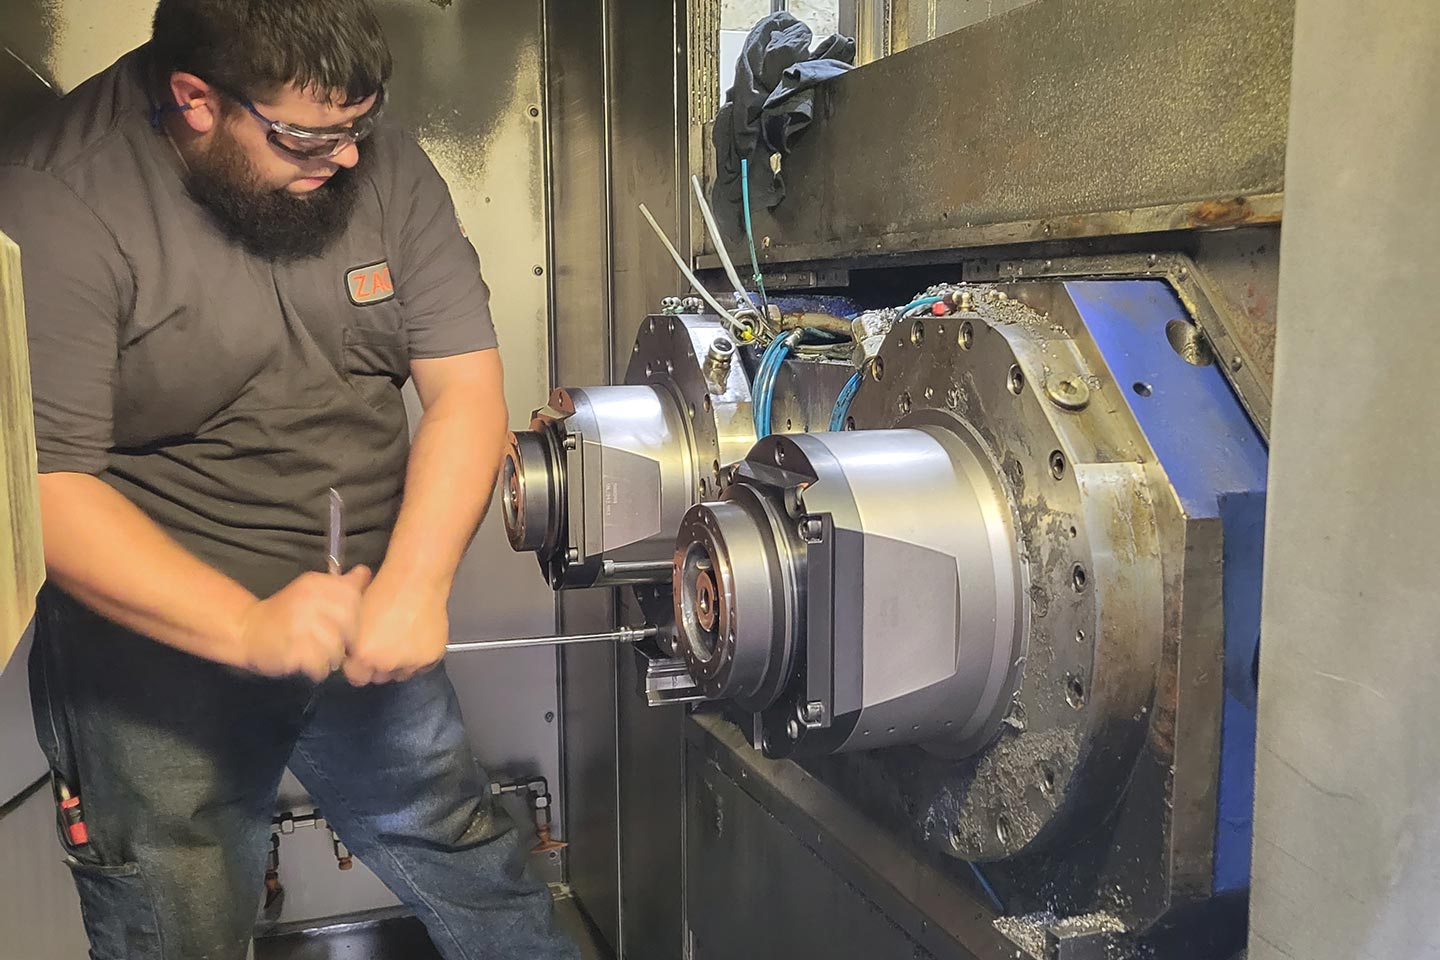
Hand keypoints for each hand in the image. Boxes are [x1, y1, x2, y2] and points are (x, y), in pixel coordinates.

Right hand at [236, 567, 371, 681]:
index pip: (353, 597)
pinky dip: (318, 669)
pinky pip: (321, 665)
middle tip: (334, 641)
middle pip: (350, 624)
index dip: (355, 614)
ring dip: (332, 656)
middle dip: (347, 638)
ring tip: (319, 653)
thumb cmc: (287, 611)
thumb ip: (341, 584)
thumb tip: (365, 572)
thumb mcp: (313, 590)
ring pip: (338, 648)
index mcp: (316, 583)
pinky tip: (309, 663)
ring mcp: (300, 626)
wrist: (248, 629)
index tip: (344, 621)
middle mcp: (309, 600)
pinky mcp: (293, 650)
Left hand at [342, 572, 449, 685]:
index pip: (356, 677)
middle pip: (380, 677)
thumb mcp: (353, 616)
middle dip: (379, 665)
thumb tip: (349, 653)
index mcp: (364, 654)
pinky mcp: (431, 657)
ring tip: (402, 639)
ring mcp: (411, 662)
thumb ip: (351, 642)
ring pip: (402, 673)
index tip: (362, 657)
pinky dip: (419, 656)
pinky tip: (416, 637)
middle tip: (384, 644)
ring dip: (400, 663)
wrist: (416, 579)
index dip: (358, 665)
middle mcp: (387, 663)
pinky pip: (422, 666)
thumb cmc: (384, 590)